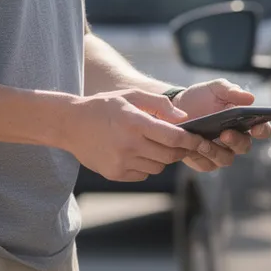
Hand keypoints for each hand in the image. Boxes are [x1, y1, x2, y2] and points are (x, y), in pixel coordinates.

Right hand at [60, 89, 228, 181]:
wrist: (70, 124)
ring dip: (162, 159)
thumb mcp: (130, 96)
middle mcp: (129, 145)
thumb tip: (184, 117)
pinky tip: (136, 154)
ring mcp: (122, 162)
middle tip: (183, 145)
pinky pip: (143, 175)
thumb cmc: (103, 106)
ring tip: (153, 146)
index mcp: (135, 123)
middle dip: (181, 151)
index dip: (191, 140)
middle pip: (170, 156)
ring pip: (158, 167)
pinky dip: (146, 166)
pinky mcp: (116, 174)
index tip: (201, 140)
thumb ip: (159, 104)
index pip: (173, 137)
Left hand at [172, 79, 270, 172]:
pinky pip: (206, 164)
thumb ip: (231, 90)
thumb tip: (250, 98)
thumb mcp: (215, 88)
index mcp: (244, 122)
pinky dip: (199, 157)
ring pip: (226, 159)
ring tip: (203, 142)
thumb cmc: (201, 97)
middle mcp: (236, 140)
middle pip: (244, 146)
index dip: (262, 130)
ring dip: (216, 152)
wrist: (175, 108)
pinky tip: (191, 149)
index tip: (257, 127)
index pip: (261, 130)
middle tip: (225, 133)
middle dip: (236, 141)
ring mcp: (221, 153)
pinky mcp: (205, 161)